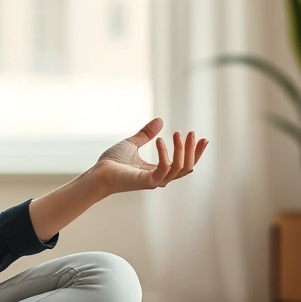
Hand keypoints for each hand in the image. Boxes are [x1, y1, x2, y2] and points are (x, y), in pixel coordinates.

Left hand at [87, 117, 207, 195]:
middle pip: (187, 168)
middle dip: (192, 151)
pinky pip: (163, 169)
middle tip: (193, 133)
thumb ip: (146, 134)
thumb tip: (160, 120)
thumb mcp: (132, 143)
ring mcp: (154, 181)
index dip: (195, 152)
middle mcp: (160, 178)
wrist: (97, 172)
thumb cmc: (112, 162)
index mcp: (159, 170)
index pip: (184, 164)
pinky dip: (165, 155)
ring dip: (181, 150)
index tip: (203, 138)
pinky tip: (160, 140)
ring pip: (179, 168)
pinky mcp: (146, 181)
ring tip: (178, 133)